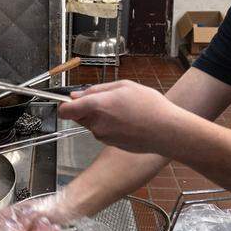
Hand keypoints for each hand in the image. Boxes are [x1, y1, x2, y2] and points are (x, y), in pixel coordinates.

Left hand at [58, 80, 181, 153]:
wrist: (166, 131)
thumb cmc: (149, 106)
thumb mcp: (124, 86)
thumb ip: (96, 90)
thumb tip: (75, 96)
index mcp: (97, 105)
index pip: (65, 110)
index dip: (64, 105)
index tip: (69, 101)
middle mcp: (96, 123)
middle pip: (79, 116)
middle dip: (87, 108)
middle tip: (110, 101)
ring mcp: (103, 136)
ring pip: (92, 124)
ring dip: (101, 117)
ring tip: (125, 111)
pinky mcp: (110, 144)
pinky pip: (104, 132)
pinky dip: (111, 126)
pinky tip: (128, 122)